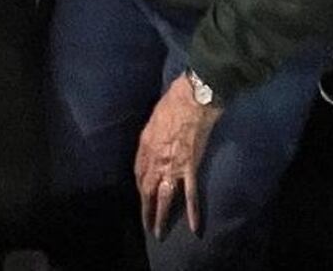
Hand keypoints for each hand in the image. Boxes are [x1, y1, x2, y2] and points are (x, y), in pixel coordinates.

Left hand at [134, 75, 221, 238]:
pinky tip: (193, 227)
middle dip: (146, 209)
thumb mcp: (154, 119)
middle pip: (147, 190)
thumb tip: (153, 146)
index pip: (139, 173)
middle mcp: (156, 160)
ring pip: (164, 197)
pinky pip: (191, 194)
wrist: (192, 98)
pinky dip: (192, 211)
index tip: (143, 196)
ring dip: (161, 216)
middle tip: (146, 226)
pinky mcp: (191, 167)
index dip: (141, 187)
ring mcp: (173, 166)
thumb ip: (151, 136)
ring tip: (159, 233)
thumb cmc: (173, 102)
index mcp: (146, 147)